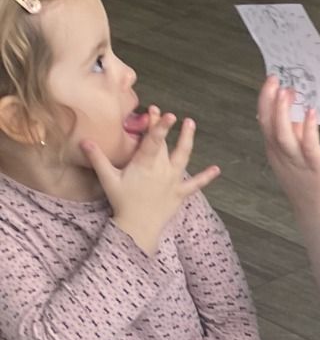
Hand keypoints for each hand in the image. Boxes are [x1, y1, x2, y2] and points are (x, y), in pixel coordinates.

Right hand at [81, 108, 218, 255]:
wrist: (138, 227)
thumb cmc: (122, 203)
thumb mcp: (108, 179)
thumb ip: (97, 158)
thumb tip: (83, 140)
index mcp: (144, 164)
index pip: (152, 141)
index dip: (159, 126)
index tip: (163, 113)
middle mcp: (161, 170)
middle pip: (164, 144)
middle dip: (163, 127)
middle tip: (162, 112)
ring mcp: (172, 181)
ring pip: (182, 157)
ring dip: (187, 140)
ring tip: (190, 124)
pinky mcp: (180, 193)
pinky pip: (195, 184)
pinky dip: (206, 177)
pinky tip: (217, 169)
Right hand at [256, 75, 319, 220]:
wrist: (316, 210)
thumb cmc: (305, 181)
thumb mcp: (292, 154)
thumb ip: (292, 133)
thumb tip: (293, 110)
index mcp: (275, 149)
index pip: (264, 121)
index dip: (266, 100)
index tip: (271, 81)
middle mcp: (281, 154)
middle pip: (269, 124)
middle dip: (269, 100)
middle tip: (274, 79)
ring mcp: (296, 160)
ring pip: (283, 135)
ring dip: (283, 112)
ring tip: (287, 92)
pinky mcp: (314, 165)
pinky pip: (309, 145)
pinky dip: (308, 128)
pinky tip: (311, 113)